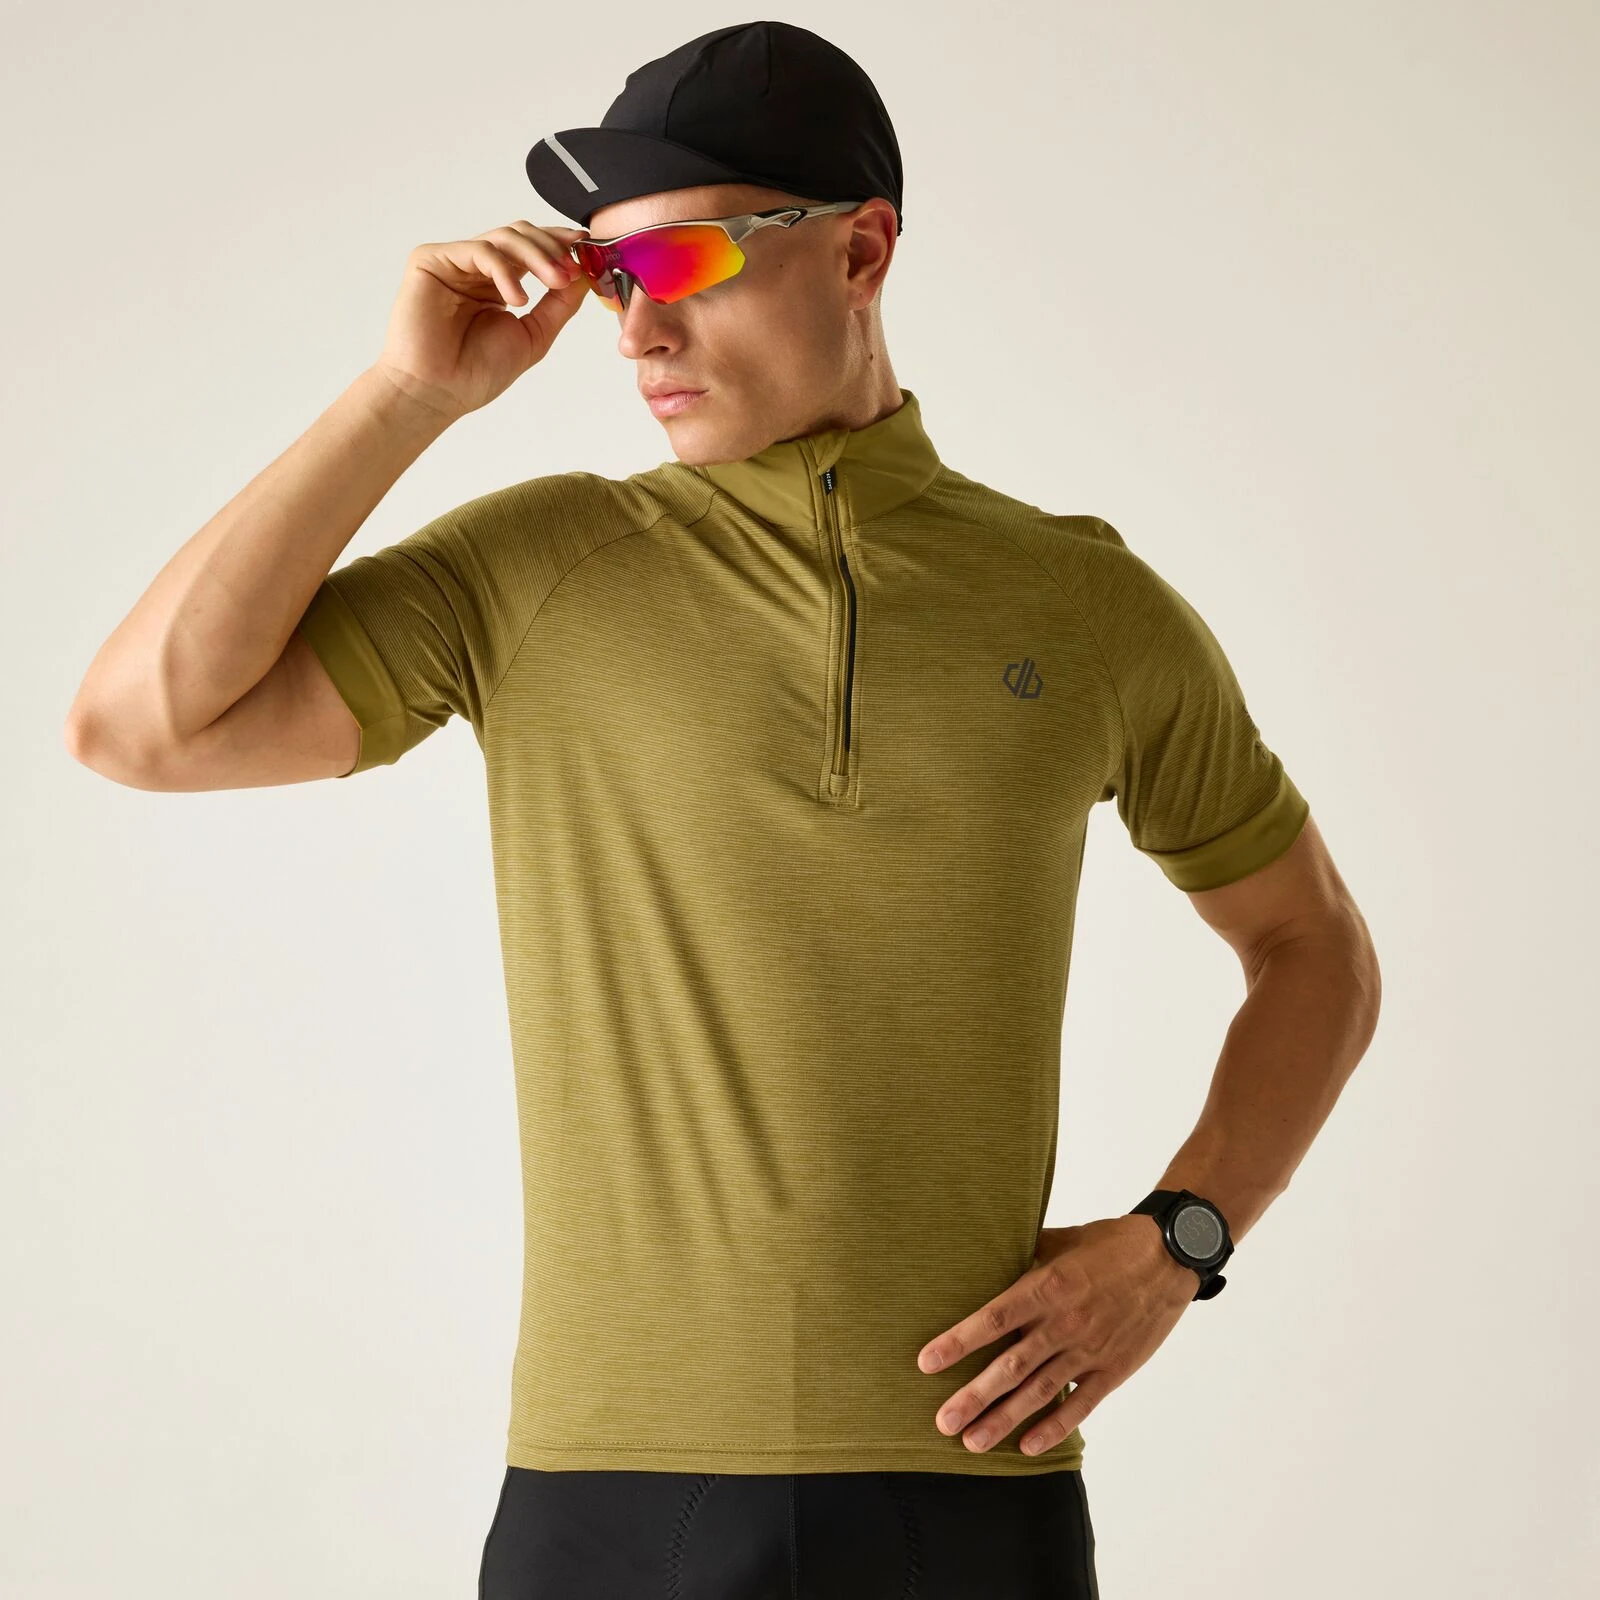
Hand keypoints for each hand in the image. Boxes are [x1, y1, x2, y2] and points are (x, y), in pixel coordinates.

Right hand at [372, 221, 594, 422]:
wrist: (437, 393)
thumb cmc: (476, 373)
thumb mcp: (533, 336)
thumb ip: (558, 305)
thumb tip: (584, 276)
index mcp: (497, 283)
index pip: (530, 250)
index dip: (559, 245)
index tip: (587, 250)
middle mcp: (475, 269)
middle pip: (519, 235)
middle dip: (552, 249)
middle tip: (572, 271)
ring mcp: (453, 262)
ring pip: (504, 237)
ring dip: (537, 256)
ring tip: (555, 282)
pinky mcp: (431, 260)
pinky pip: (479, 251)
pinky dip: (505, 271)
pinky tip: (517, 300)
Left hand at [915, 1214, 1199, 1456]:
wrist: (1170, 1258)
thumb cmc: (1111, 1244)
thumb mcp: (1062, 1240)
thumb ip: (1025, 1254)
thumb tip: (986, 1255)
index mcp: (1048, 1286)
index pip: (994, 1319)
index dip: (959, 1342)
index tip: (927, 1363)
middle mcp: (1065, 1322)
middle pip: (1011, 1366)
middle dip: (974, 1396)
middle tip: (942, 1422)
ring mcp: (1090, 1349)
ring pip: (1040, 1393)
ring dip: (1004, 1419)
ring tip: (972, 1441)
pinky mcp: (1114, 1369)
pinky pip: (1080, 1405)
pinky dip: (1054, 1427)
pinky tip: (1027, 1446)